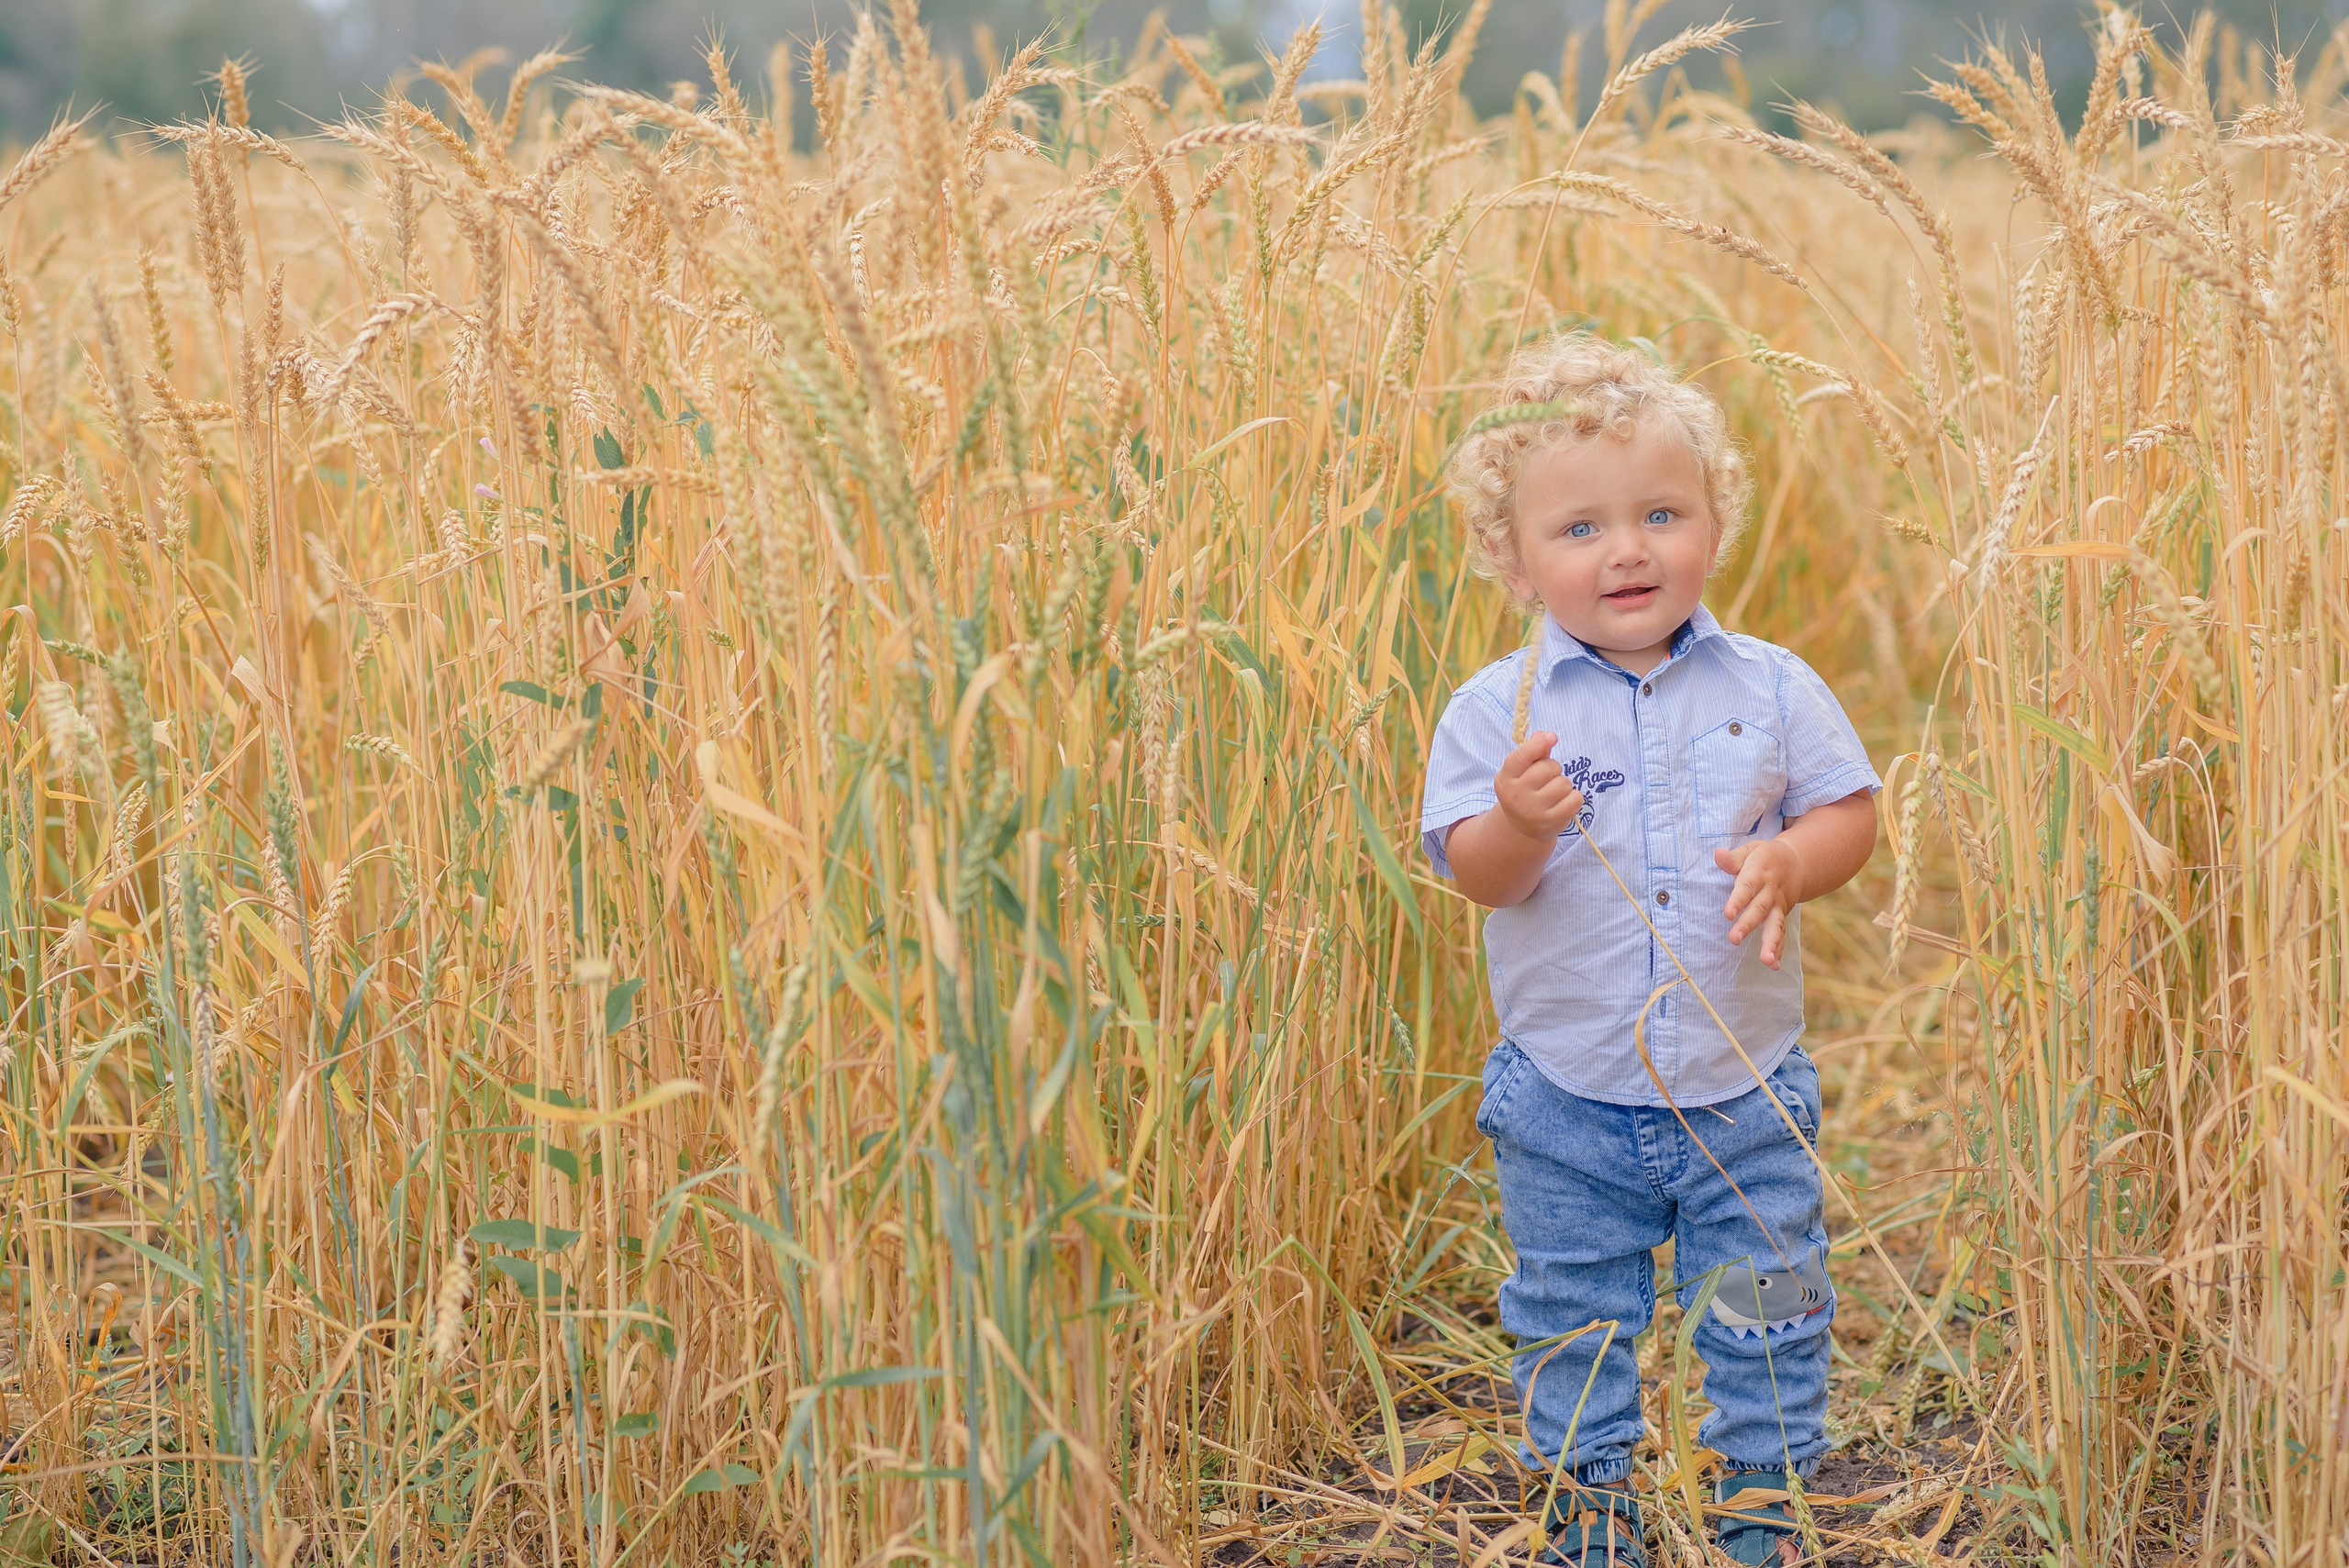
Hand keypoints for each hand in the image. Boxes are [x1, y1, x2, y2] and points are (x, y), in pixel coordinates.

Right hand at [1494, 731, 1585, 841]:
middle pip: (1548, 768)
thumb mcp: (1521, 772)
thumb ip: (1533, 753)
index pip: (1521, 757)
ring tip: (1554, 792)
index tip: (1552, 737)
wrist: (1521, 828)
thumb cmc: (1524, 791)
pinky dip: (1574, 797)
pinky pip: (1575, 799)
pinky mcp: (1551, 822)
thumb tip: (1544, 735)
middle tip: (1548, 778)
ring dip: (1564, 784)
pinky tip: (1564, 802)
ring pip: (1564, 783)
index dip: (1538, 744)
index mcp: (1506, 779)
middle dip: (1553, 768)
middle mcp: (1517, 795)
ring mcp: (1534, 811)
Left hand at [1714, 838, 1805, 969]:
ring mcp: (1778, 907)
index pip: (1747, 888)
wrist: (1797, 862)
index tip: (1727, 913)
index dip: (1737, 900)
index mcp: (1759, 874)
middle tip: (1734, 939)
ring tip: (1766, 960)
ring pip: (1775, 925)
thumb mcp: (1750, 850)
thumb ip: (1734, 858)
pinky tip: (1774, 965)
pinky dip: (1779, 949)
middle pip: (1759, 910)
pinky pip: (1781, 934)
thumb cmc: (1764, 857)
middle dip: (1748, 925)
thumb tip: (1718, 854)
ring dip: (1770, 943)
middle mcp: (1770, 893)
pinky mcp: (1781, 917)